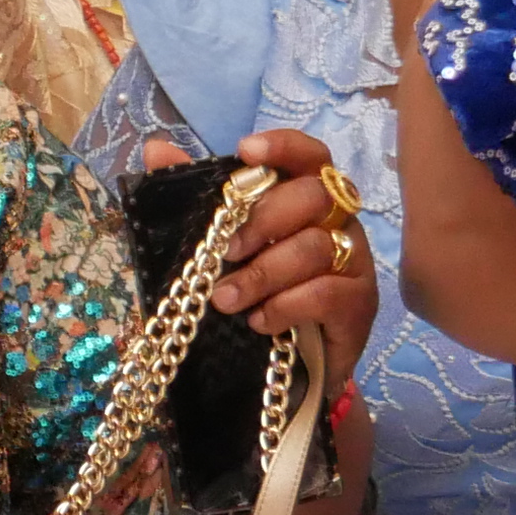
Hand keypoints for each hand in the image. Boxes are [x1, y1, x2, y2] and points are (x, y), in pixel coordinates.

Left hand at [209, 125, 383, 363]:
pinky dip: (285, 306)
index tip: (245, 151)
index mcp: (306, 199)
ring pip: (315, 247)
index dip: (284, 146)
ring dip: (262, 273)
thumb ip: (195, 198)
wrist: (285, 368)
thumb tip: (155, 148)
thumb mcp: (217, 249)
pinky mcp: (360, 303)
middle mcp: (338, 222)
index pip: (310, 155)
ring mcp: (355, 261)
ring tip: (224, 300)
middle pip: (314, 195)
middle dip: (264, 219)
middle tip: (226, 251)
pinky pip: (325, 293)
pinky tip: (259, 322)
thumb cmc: (254, 296)